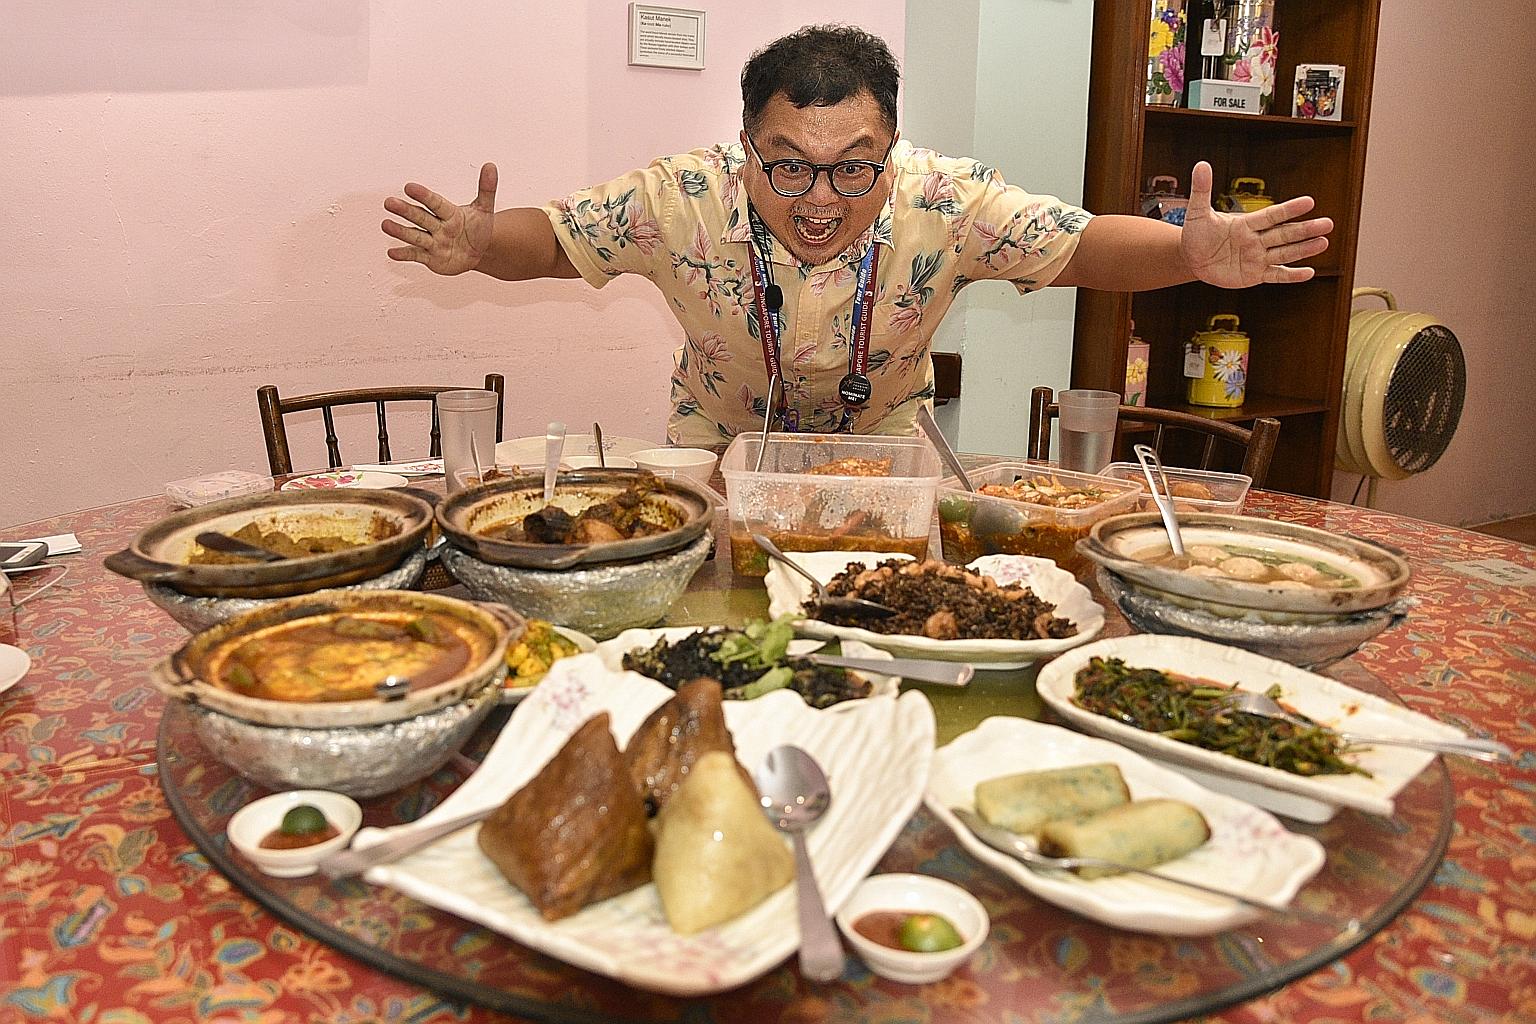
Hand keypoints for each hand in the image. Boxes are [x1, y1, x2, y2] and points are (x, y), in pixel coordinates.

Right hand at [382, 162, 498, 275]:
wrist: (479, 251)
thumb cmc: (478, 228)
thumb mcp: (485, 210)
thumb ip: (487, 189)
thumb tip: (491, 166)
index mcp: (449, 212)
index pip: (435, 203)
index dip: (424, 196)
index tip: (409, 187)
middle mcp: (437, 226)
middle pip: (420, 217)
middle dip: (405, 210)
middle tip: (389, 202)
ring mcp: (433, 242)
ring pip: (415, 236)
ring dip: (400, 231)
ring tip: (385, 225)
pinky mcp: (430, 258)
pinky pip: (416, 255)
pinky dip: (404, 255)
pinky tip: (391, 253)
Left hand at [1180, 161, 1331, 286]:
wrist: (1192, 258)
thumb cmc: (1197, 233)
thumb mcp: (1196, 212)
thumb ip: (1202, 190)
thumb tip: (1201, 165)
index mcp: (1246, 223)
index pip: (1271, 215)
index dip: (1288, 210)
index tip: (1309, 202)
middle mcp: (1256, 239)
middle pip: (1284, 234)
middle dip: (1305, 229)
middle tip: (1328, 224)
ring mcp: (1257, 257)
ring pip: (1284, 253)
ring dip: (1304, 249)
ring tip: (1324, 242)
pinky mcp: (1254, 275)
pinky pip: (1275, 275)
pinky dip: (1291, 276)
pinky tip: (1309, 272)